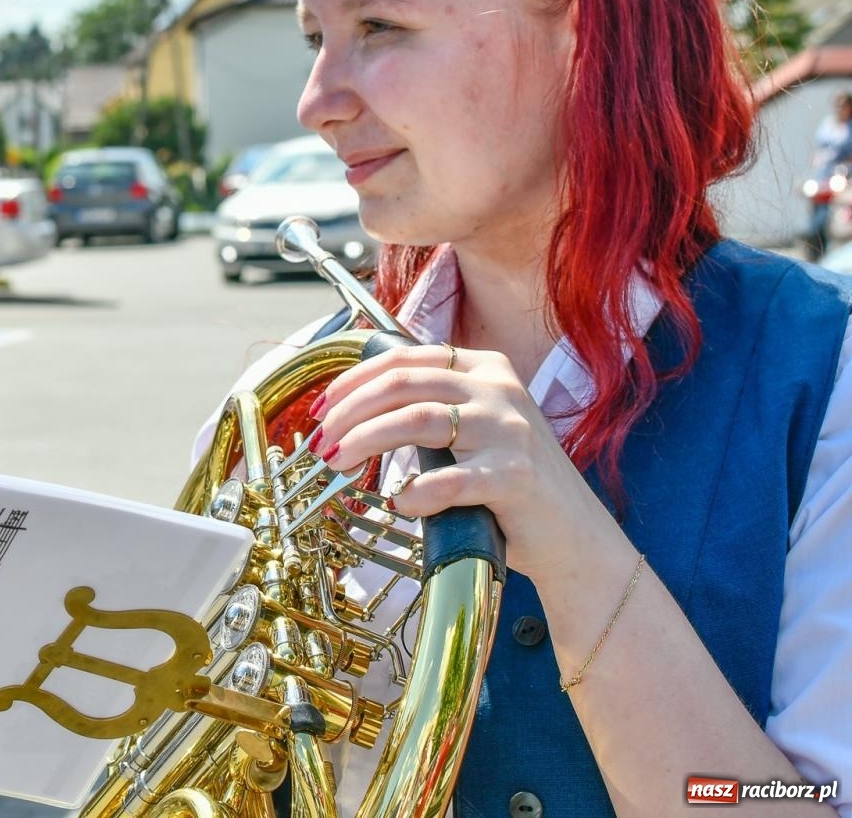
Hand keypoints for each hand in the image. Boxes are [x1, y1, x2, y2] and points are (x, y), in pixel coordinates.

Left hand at [313, 342, 617, 584]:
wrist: (575, 537)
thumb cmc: (511, 483)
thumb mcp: (474, 428)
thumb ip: (430, 408)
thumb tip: (353, 409)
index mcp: (485, 369)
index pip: (405, 359)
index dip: (354, 381)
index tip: (321, 409)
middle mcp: (499, 389)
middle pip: (403, 385)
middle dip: (350, 412)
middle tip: (321, 442)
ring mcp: (510, 431)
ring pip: (417, 420)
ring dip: (367, 441)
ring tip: (339, 463)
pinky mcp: (516, 476)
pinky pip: (449, 479)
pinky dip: (416, 491)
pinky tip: (399, 501)